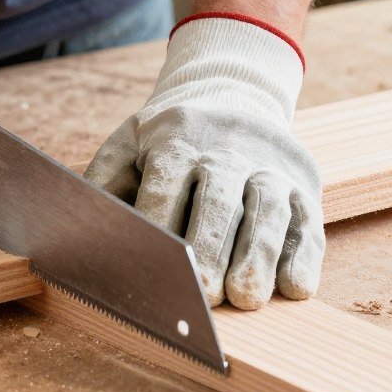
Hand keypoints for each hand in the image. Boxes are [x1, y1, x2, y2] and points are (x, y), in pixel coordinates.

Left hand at [85, 15, 324, 309]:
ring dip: (259, 255)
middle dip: (211, 245)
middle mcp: (227, 152)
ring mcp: (270, 168)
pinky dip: (304, 256)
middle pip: (220, 199)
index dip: (159, 224)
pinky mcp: (304, 187)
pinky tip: (294, 289)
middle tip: (201, 292)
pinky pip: (309, 221)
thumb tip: (82, 227)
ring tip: (247, 298)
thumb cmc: (166, 138)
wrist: (233, 93)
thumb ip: (104, 182)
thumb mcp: (128, 144)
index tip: (149, 263)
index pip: (166, 183)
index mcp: (176, 140)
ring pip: (269, 210)